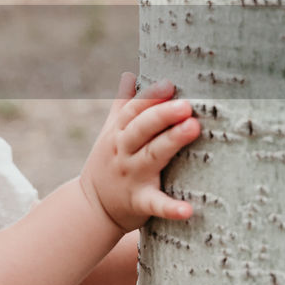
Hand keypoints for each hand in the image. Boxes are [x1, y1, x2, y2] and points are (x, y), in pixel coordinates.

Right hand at [78, 72, 198, 231]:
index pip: (133, 110)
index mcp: (118, 133)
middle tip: (186, 105)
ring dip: (171, 142)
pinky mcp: (139, 202)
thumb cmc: (108, 164)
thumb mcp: (110, 133)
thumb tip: (129, 74)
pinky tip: (188, 209)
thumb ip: (122, 105)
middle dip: (162, 115)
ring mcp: (132, 176)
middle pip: (142, 129)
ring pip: (151, 156)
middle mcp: (123, 152)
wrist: (92, 208)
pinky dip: (170, 207)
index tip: (170, 84)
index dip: (151, 96)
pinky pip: (155, 204)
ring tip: (193, 127)